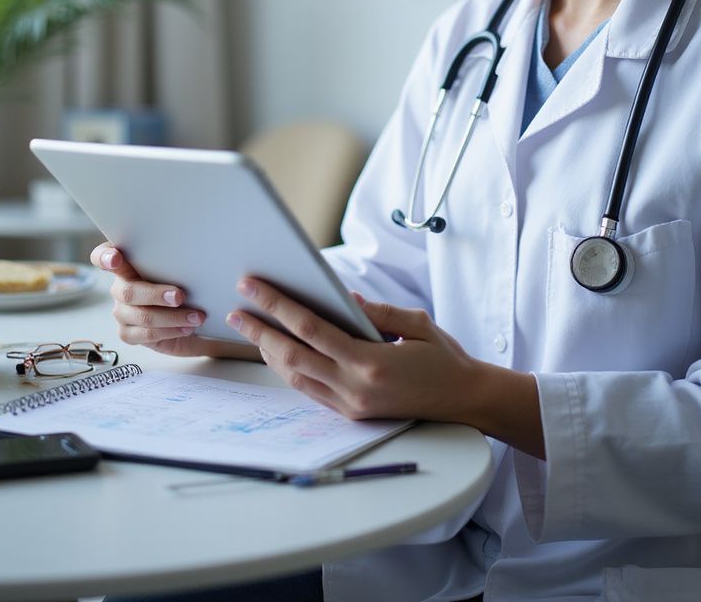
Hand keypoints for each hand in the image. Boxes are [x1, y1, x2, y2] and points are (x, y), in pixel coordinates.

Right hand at [89, 243, 212, 357]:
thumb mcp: (183, 271)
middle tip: (180, 296)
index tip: (115, 258)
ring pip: (142, 315)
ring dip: (172, 317)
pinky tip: (186, 328)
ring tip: (196, 317)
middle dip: (156, 294)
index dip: (105, 256)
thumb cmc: (186, 286)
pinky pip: (145, 335)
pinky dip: (170, 331)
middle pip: (129, 292)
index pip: (103, 255)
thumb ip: (176, 263)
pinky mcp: (128, 333)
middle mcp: (120, 287)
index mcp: (128, 264)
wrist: (192, 318)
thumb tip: (195, 259)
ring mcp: (122, 311)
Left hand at [227, 280, 544, 456]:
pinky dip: (289, 369)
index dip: (277, 306)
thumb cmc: (444, 358)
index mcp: (371, 363)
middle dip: (260, 331)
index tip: (253, 287)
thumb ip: (377, 312)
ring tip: (250, 328)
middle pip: (292, 357)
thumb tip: (344, 298)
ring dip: (269, 352)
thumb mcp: (417, 324)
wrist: (464, 400)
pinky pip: (310, 390)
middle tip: (236, 310)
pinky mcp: (352, 414)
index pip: (311, 329)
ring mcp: (351, 406)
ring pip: (295, 378)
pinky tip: (278, 351)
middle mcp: (355, 389)